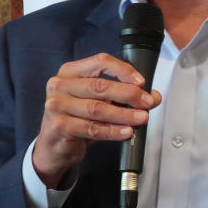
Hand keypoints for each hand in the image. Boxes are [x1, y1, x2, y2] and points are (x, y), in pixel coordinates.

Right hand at [33, 53, 160, 188]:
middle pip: (99, 86)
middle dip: (128, 94)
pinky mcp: (59, 126)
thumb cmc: (77, 118)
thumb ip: (122, 96)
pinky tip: (126, 132)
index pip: (100, 61)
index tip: (141, 82)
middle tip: (147, 102)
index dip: (123, 70)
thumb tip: (153, 96)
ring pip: (97, 108)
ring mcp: (57, 106)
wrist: (54, 145)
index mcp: (70, 71)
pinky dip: (112, 131)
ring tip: (141, 118)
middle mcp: (60, 85)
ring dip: (123, 114)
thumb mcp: (98, 101)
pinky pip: (91, 128)